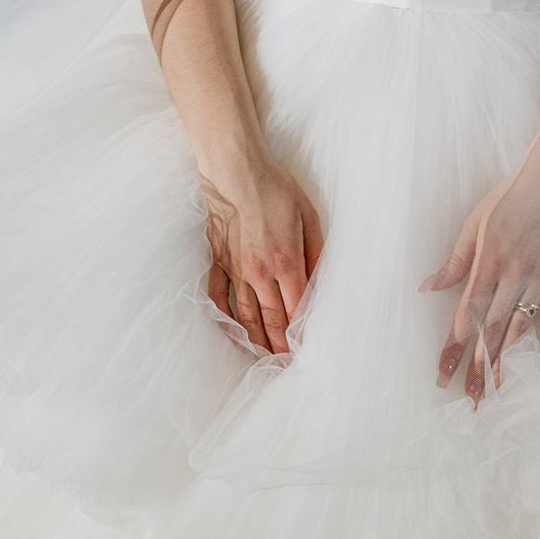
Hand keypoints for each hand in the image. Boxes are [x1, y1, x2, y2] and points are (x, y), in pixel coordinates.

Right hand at [202, 155, 325, 357]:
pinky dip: (225, 317)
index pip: (296, 309)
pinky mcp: (218, 261)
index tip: (306, 351)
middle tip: (286, 365)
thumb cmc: (276, 191)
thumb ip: (316, 253)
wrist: (236, 173)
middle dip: (280, 345)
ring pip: (245, 315)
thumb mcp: (309, 218)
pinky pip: (218, 296)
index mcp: (285, 262)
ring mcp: (235, 269)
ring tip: (263, 357)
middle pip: (271, 319)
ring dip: (255, 339)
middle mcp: (258, 273)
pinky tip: (231, 331)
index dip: (301, 334)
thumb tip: (321, 281)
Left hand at [421, 156, 539, 404]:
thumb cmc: (512, 194)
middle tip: (470, 397)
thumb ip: (456, 260)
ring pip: (522, 327)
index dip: (456, 344)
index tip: (444, 371)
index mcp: (491, 260)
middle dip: (480, 365)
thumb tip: (428, 287)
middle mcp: (517, 274)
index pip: (470, 312)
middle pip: (494, 328)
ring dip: (509, 361)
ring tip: (498, 390)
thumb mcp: (476, 221)